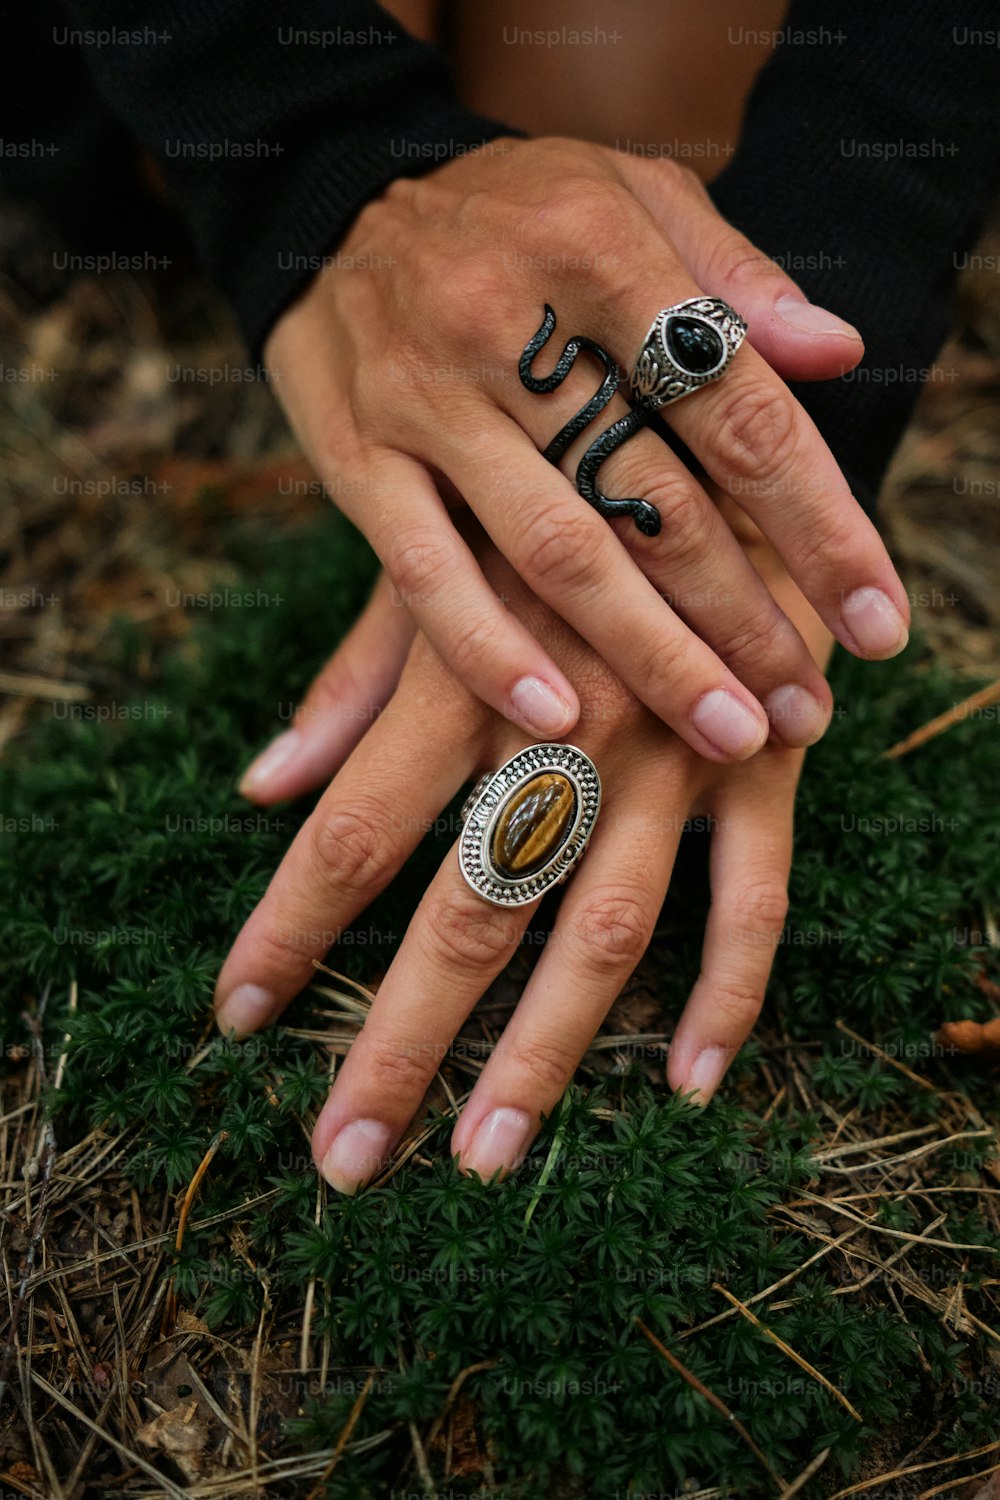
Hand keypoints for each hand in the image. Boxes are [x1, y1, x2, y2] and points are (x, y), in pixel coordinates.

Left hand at [217, 533, 830, 1190]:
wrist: (726, 437)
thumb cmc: (561, 509)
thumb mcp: (449, 566)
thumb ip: (357, 682)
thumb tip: (262, 783)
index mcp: (473, 674)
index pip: (355, 830)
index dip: (287, 929)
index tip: (234, 1013)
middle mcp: (571, 729)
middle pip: (469, 914)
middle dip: (398, 1044)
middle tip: (344, 1159)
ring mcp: (680, 755)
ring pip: (605, 932)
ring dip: (543, 1054)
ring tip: (485, 1156)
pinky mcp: (770, 768)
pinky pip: (756, 901)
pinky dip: (727, 995)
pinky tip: (687, 1084)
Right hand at [263, 134, 905, 769]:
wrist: (330, 208)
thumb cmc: (511, 214)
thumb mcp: (630, 193)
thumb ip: (732, 275)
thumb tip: (836, 352)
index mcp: (602, 249)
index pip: (737, 406)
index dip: (817, 521)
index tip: (876, 616)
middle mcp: (513, 324)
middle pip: (656, 496)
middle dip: (744, 617)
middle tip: (804, 707)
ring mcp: (427, 397)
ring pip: (556, 549)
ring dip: (649, 654)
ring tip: (724, 734)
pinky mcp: (357, 455)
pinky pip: (425, 570)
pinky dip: (490, 649)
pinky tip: (557, 714)